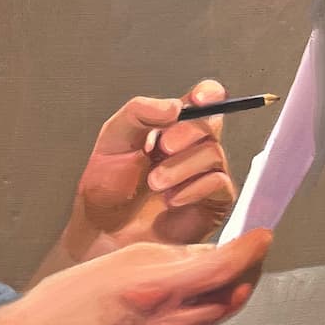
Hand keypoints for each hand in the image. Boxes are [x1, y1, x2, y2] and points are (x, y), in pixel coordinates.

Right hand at [24, 229, 270, 324]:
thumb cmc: (78, 292)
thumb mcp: (126, 257)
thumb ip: (176, 258)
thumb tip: (215, 255)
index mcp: (156, 290)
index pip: (221, 270)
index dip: (249, 252)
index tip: (262, 238)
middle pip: (228, 299)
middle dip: (234, 277)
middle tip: (230, 261)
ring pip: (212, 323)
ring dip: (207, 305)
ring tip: (172, 296)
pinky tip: (160, 322)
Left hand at [65, 80, 236, 260]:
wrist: (103, 231)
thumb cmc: (107, 188)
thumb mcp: (113, 139)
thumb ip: (138, 113)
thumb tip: (173, 105)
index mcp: (170, 126)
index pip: (203, 99)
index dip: (208, 93)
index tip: (199, 98)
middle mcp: (191, 147)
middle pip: (211, 124)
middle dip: (186, 133)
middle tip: (162, 147)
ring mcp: (205, 174)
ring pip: (214, 154)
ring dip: (181, 167)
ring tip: (154, 182)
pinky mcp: (213, 203)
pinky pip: (220, 185)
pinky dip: (194, 188)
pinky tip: (172, 199)